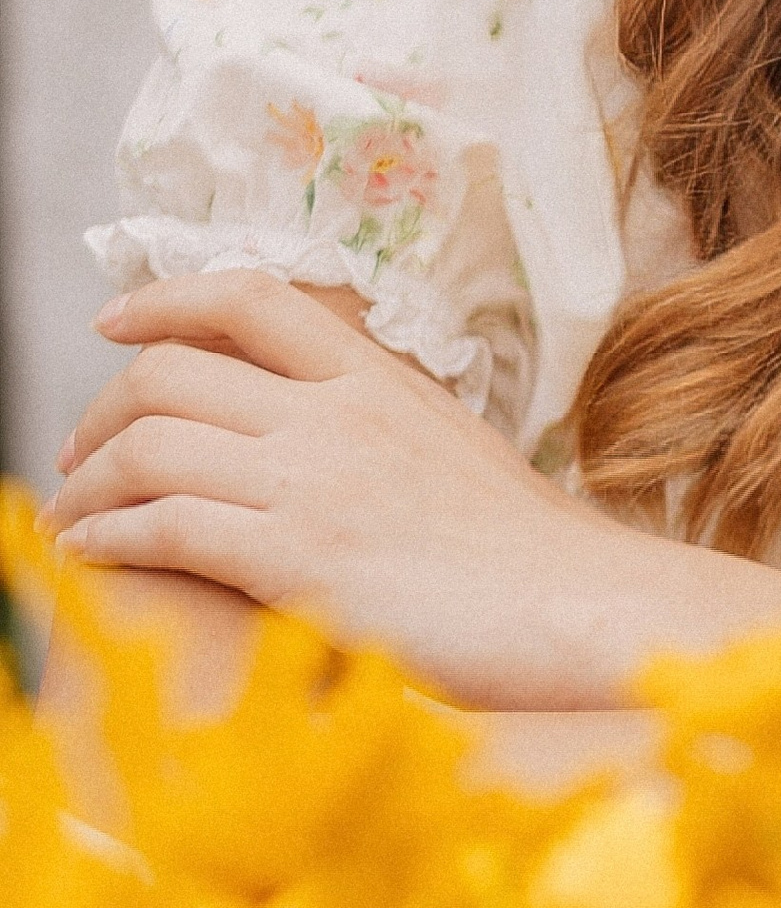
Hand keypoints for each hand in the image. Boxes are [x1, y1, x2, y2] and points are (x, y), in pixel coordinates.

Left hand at [51, 273, 688, 708]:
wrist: (582, 610)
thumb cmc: (536, 560)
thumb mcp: (459, 454)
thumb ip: (387, 432)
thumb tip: (346, 439)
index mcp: (378, 379)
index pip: (249, 297)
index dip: (163, 299)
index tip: (114, 325)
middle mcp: (337, 413)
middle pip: (173, 370)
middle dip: (102, 411)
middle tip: (82, 455)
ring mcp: (314, 481)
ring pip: (152, 444)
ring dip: (90, 481)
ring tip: (71, 518)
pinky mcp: (298, 557)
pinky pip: (164, 526)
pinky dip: (108, 536)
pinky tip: (92, 558)